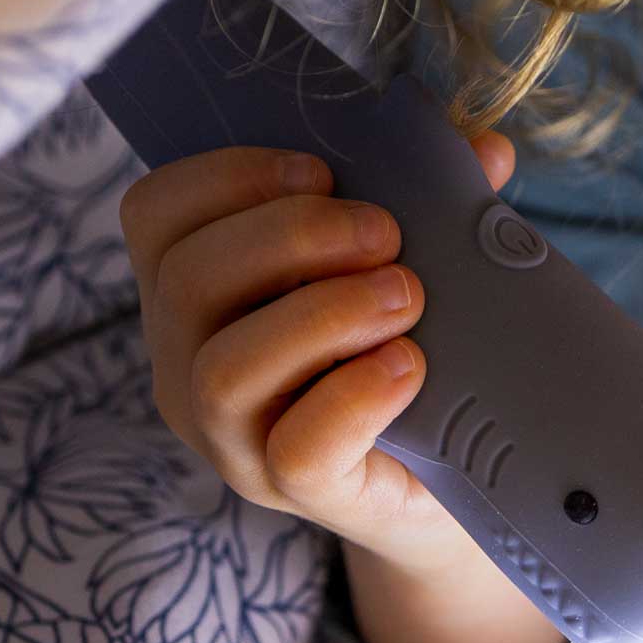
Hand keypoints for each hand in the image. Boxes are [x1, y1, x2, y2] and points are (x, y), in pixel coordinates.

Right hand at [120, 133, 517, 572]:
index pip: (156, 214)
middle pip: (188, 280)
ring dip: (323, 313)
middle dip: (293, 236)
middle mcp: (190, 364)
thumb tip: (486, 149)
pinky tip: (409, 366)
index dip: (227, 177)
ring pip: (226, 370)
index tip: (323, 169)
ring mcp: (233, 439)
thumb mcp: (417, 263)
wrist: (455, 476)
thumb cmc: (415, 351)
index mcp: (200, 292)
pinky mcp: (294, 493)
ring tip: (407, 297)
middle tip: (388, 235)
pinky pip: (297, 449)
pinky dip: (355, 396)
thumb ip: (435, 200)